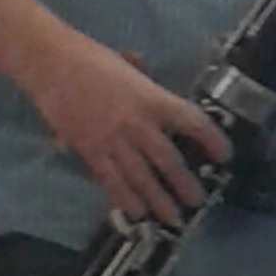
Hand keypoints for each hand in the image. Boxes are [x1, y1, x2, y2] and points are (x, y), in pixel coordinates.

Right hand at [27, 34, 229, 226]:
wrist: (50, 63)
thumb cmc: (90, 57)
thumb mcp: (128, 66)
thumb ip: (144, 83)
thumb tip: (151, 94)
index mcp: (151, 97)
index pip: (190, 121)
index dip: (211, 139)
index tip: (224, 155)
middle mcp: (137, 123)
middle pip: (167, 159)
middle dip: (184, 183)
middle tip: (197, 200)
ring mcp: (112, 140)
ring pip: (141, 177)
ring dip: (158, 200)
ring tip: (172, 218)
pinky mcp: (89, 151)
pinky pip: (111, 180)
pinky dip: (124, 198)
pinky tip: (136, 212)